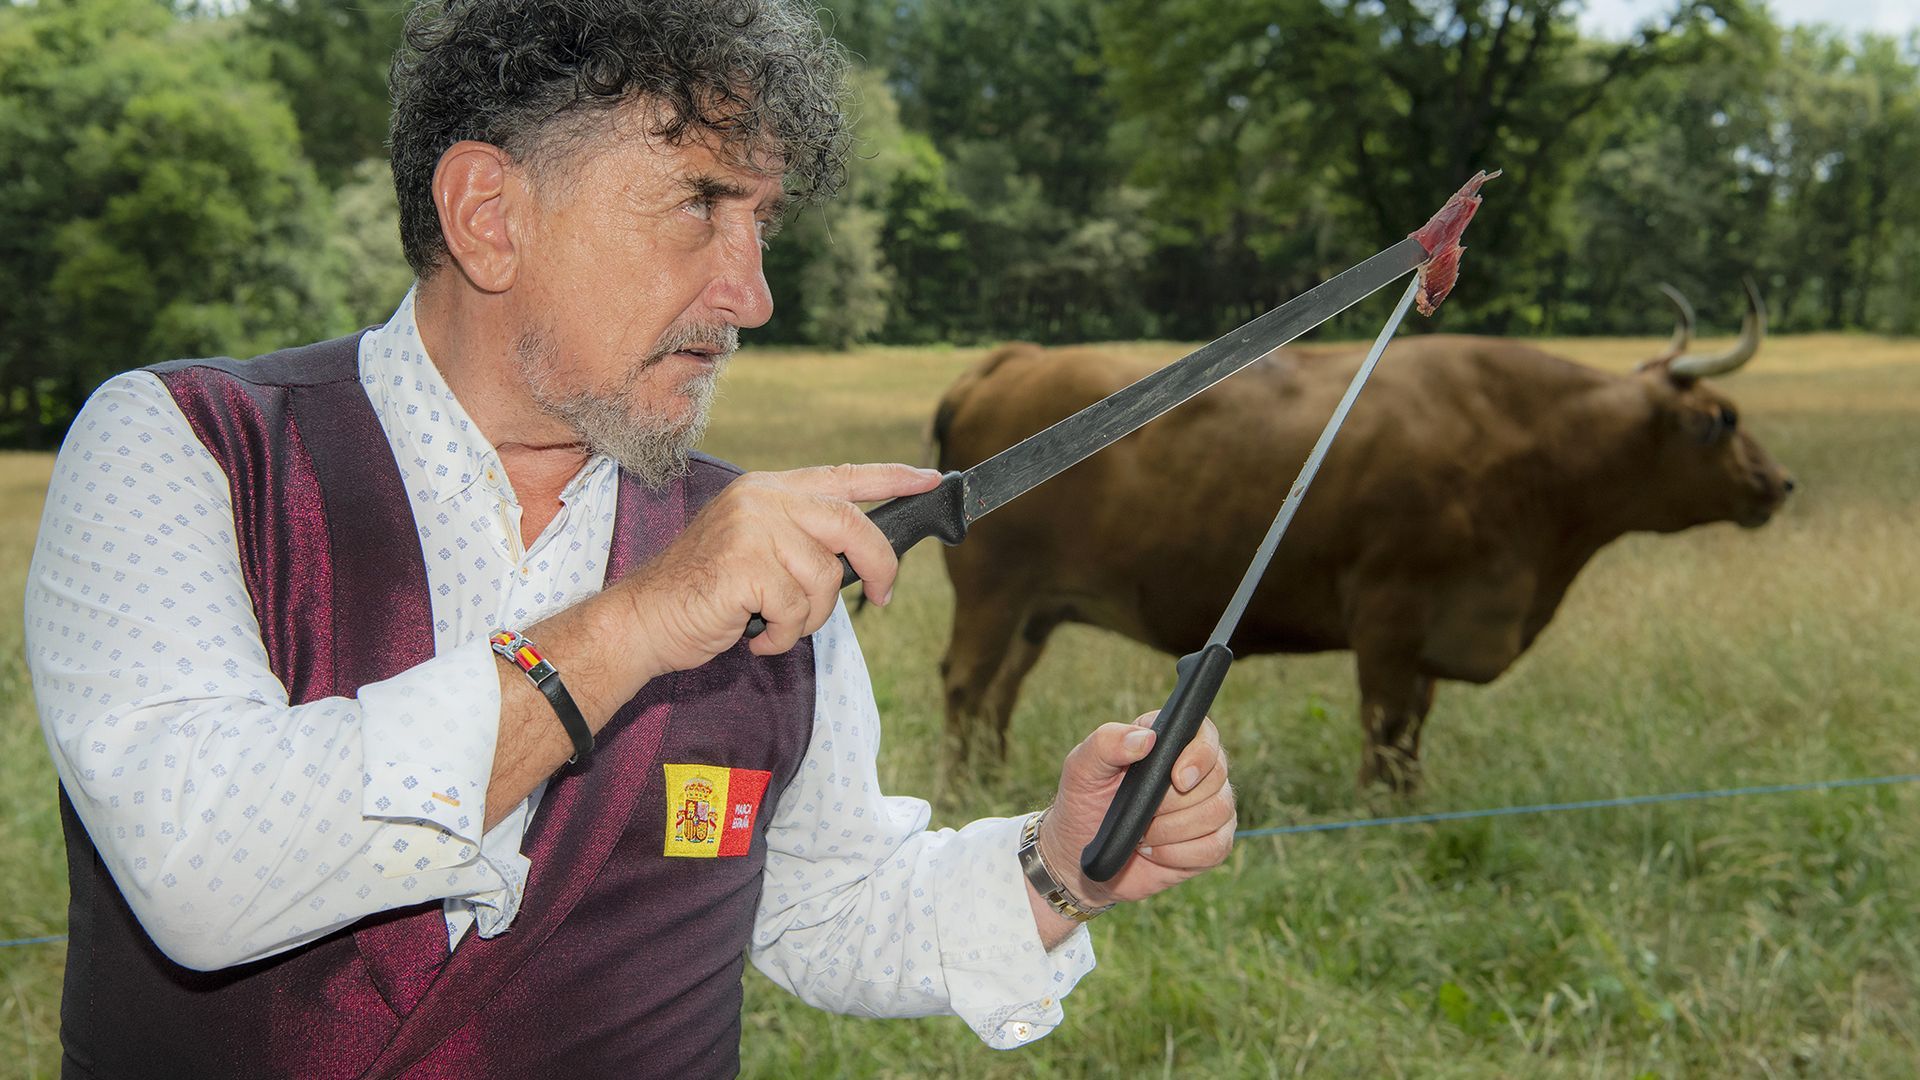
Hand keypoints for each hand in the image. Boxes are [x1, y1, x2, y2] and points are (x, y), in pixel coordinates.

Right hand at [616, 463, 942, 675]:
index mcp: (769, 489)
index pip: (843, 476)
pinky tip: (754, 633)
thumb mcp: (757, 551)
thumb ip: (802, 541)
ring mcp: (752, 529)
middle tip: (881, 597)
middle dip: (878, 565)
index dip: (893, 478)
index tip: (932, 479)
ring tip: (771, 622)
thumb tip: (863, 559)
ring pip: (825, 578)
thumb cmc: (703, 593)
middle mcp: (763, 499)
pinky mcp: (744, 565)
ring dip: (808, 616)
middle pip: (850, 524)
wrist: (644, 619)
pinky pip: (796, 608)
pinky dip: (782, 635)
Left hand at [1037, 713, 1234, 909]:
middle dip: (1175, 802)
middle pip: (1216, 777)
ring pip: (1219, 812)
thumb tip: (1146, 738)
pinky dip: (1179, 854)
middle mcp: (1197, 770)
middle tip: (1143, 812)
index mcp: (1168, 742)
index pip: (1205, 734)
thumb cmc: (1083, 804)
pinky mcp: (1211, 843)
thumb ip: (1106, 743)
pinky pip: (1216, 847)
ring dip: (1174, 830)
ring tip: (1143, 833)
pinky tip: (1154, 852)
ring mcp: (1209, 807)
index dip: (1200, 755)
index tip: (1176, 778)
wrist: (1082, 857)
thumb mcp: (1082, 768)